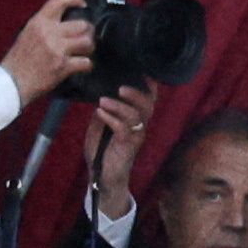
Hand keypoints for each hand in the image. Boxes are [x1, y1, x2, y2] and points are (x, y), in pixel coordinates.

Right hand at [0, 0, 95, 102]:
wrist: (12, 83)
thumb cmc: (18, 61)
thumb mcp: (27, 34)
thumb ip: (45, 26)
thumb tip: (65, 22)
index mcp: (39, 22)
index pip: (60, 0)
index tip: (83, 4)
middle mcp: (49, 32)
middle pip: (82, 24)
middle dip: (87, 31)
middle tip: (85, 37)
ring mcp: (57, 49)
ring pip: (87, 42)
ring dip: (88, 48)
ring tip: (83, 52)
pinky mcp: (63, 66)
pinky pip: (86, 62)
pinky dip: (86, 65)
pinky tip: (81, 66)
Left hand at [84, 85, 159, 216]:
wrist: (102, 177)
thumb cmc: (102, 149)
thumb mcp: (100, 124)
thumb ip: (104, 108)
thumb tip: (99, 90)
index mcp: (136, 118)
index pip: (148, 98)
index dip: (147, 85)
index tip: (140, 71)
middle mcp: (140, 125)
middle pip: (148, 105)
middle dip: (136, 93)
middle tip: (120, 87)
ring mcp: (135, 136)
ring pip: (136, 116)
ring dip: (119, 106)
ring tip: (103, 100)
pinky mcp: (127, 147)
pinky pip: (123, 129)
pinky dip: (111, 119)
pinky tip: (100, 112)